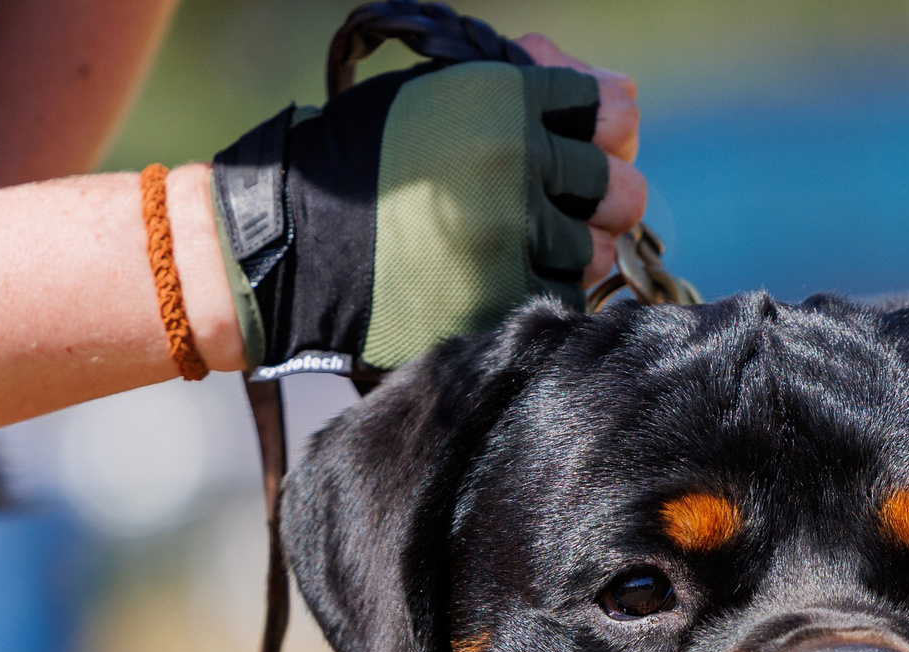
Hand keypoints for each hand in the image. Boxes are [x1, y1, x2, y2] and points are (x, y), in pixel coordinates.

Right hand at [208, 10, 651, 372]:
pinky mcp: (500, 304)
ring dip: (568, 254)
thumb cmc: (358, 165)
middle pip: (616, 189)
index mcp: (502, 101)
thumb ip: (520, 91)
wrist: (288, 246)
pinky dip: (540, 297)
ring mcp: (512, 240)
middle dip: (599, 199)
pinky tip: (500, 285)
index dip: (604, 129)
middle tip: (566, 210)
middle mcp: (517, 165)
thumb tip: (620, 97)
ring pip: (594, 253)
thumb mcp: (431, 98)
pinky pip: (560, 303)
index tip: (593, 144)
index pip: (606, 110)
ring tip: (517, 251)